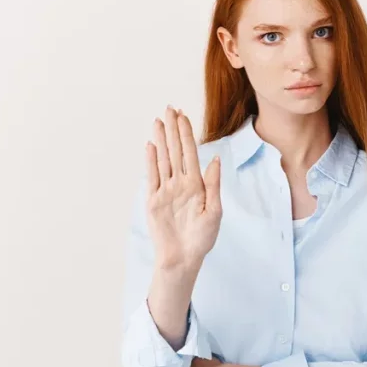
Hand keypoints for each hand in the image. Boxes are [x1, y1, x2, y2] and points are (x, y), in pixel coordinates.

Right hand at [145, 106, 221, 271]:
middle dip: (173, 129)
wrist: (184, 258)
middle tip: (170, 108)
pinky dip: (151, 160)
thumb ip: (213, 185)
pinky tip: (150, 145)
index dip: (187, 133)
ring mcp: (166, 190)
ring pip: (163, 159)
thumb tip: (215, 160)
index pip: (191, 153)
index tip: (184, 115)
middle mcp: (180, 184)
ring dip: (161, 140)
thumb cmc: (202, 239)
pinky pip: (152, 176)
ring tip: (158, 121)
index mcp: (196, 185)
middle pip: (176, 151)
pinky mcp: (154, 200)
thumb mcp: (214, 211)